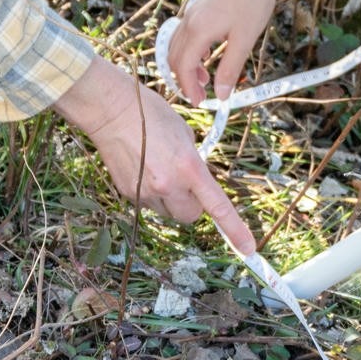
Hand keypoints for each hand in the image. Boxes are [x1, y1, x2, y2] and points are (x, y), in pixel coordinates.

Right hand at [54, 57, 256, 253]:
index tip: (249, 248)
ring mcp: (145, 192)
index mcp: (189, 167)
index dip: (235, 230)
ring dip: (171, 200)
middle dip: (194, 204)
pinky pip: (148, 204)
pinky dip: (152, 193)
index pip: (217, 206)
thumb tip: (193, 179)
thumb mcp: (184, 134)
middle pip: (191, 216)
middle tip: (187, 182)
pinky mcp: (128, 194)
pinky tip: (144, 169)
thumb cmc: (152, 114)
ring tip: (160, 170)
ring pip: (168, 212)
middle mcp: (168, 185)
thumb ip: (193, 162)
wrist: (112, 111)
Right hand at [167, 0, 323, 101]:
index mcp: (198, 31)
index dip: (188, 88)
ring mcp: (193, 13)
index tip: (200, 102)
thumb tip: (221, 95)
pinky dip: (190, 50)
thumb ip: (230, 68)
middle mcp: (189, 21)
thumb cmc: (253, 0)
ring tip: (205, 78)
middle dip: (183, 79)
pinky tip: (208, 55)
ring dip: (186, 65)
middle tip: (200, 95)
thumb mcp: (244, 40)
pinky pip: (186, 35)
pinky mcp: (200, 8)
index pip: (182, 67)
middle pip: (174, 57)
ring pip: (177, 45)